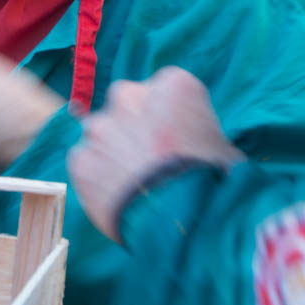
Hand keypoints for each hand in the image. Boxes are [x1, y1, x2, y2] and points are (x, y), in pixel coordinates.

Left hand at [67, 69, 243, 240]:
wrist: (179, 220)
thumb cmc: (211, 183)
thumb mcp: (224, 148)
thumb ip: (198, 133)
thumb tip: (197, 146)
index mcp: (173, 84)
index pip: (166, 93)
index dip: (171, 120)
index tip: (176, 142)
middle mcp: (130, 95)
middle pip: (127, 105)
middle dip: (135, 127)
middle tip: (150, 160)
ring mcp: (100, 126)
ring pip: (103, 134)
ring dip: (113, 151)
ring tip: (133, 183)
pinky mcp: (80, 158)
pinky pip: (86, 163)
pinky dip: (97, 177)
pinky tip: (117, 197)